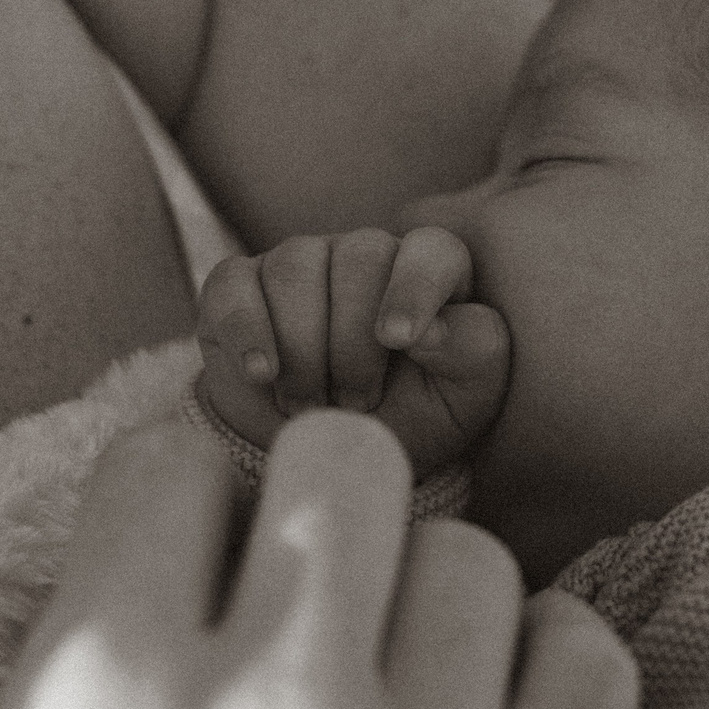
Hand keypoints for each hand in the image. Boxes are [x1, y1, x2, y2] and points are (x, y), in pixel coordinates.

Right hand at [0, 413, 637, 708]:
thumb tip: (109, 620)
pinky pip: (590, 672)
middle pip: (345, 459)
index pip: (164, 460)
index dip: (166, 510)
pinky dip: (538, 680)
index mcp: (95, 708)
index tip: (178, 561)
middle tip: (290, 596)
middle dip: (305, 511)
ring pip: (476, 558)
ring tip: (386, 692)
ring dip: (419, 606)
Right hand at [197, 226, 509, 478]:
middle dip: (354, 341)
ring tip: (312, 404)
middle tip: (356, 402)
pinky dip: (247, 331)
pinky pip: (234, 287)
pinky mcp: (237, 287)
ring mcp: (297, 265)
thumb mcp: (462, 400)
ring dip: (304, 348)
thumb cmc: (408, 420)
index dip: (414, 288)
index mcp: (428, 272)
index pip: (431, 249)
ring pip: (296, 268)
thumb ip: (473, 353)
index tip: (398, 340)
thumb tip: (433, 327)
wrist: (326, 458)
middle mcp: (362, 255)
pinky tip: (262, 374)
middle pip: (359, 257)